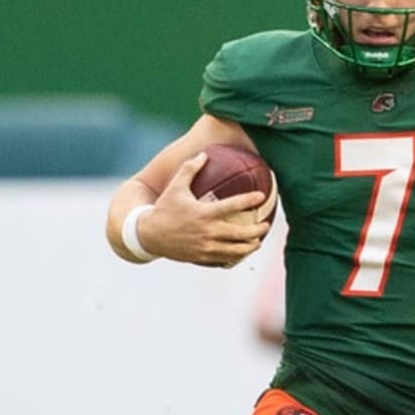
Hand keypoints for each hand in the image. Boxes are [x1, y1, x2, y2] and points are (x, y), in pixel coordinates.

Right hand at [141, 152, 270, 268]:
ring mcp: (205, 248)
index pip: (233, 205)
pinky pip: (223, 260)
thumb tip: (204, 154)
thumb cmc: (164, 209)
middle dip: (257, 230)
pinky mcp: (201, 258)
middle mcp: (207, 232)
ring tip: (257, 242)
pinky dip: (234, 257)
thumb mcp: (175, 187)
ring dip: (250, 247)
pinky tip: (240, 253)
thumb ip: (190, 169)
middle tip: (266, 225)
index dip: (250, 200)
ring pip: (235, 251)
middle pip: (241, 234)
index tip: (261, 196)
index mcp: (204, 213)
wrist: (149, 235)